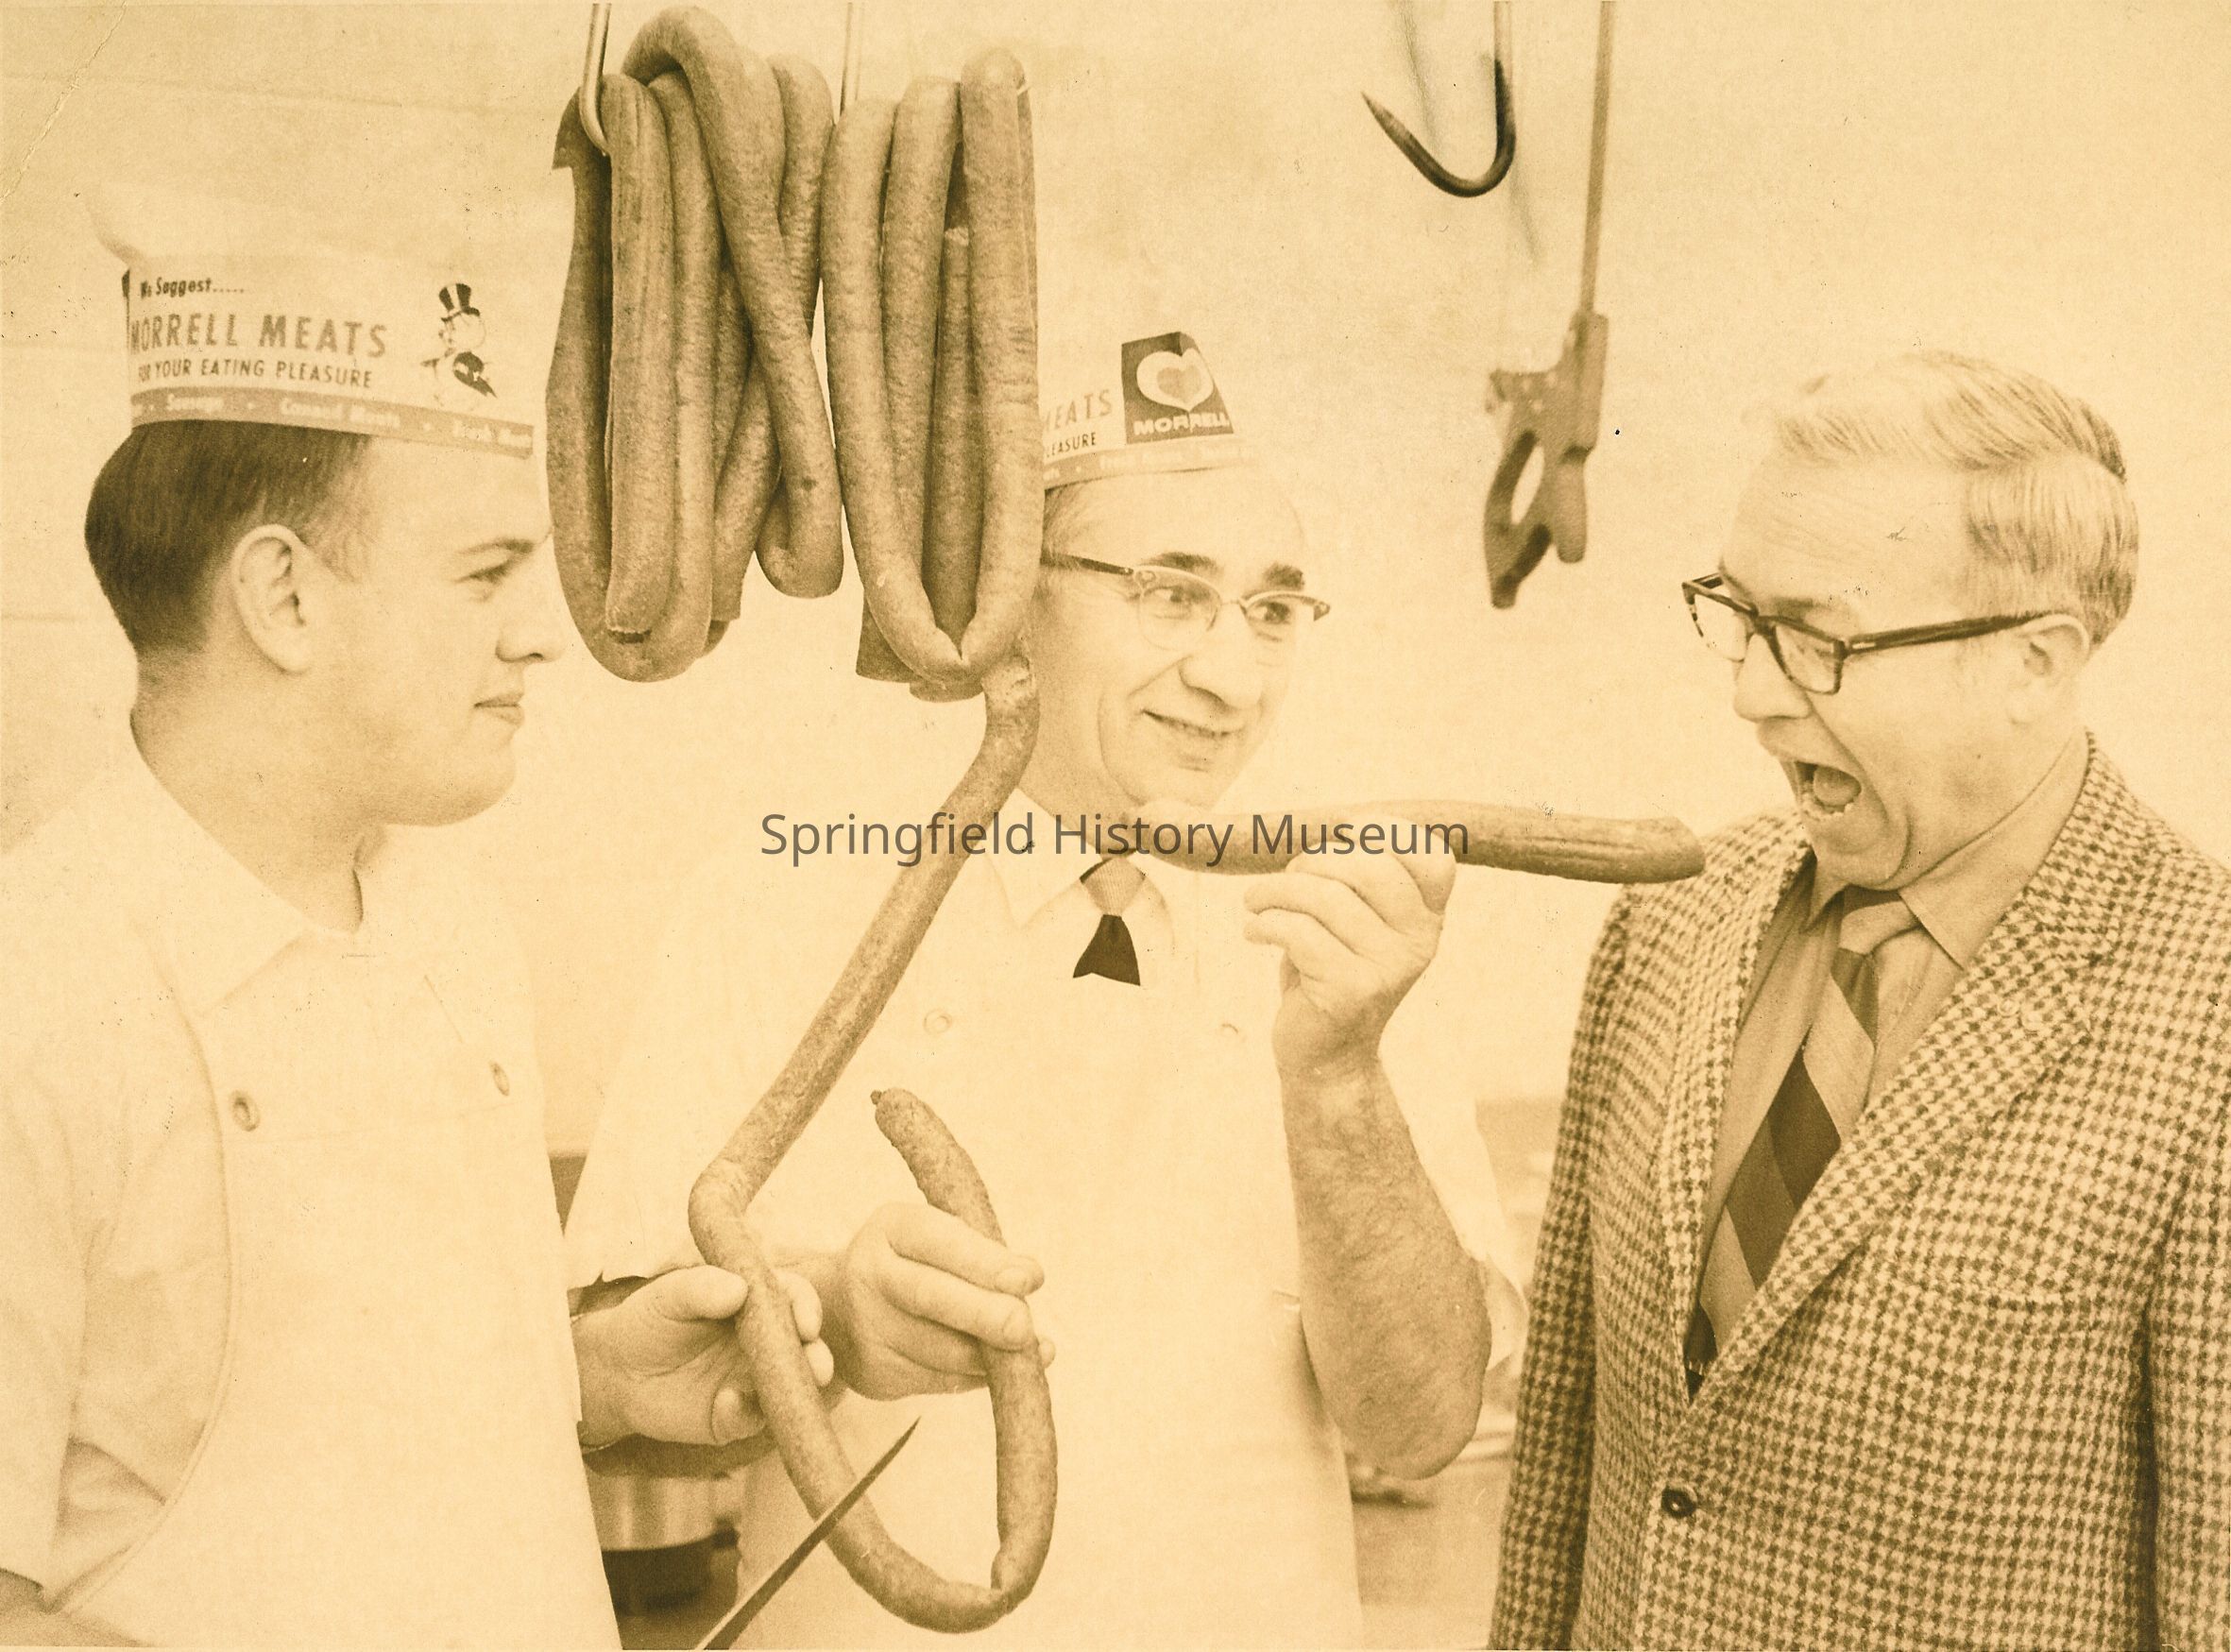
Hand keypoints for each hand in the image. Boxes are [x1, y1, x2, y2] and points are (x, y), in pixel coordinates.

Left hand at [575, 1265, 831, 1445]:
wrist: (617, 1370)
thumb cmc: (650, 1320)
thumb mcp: (669, 1296)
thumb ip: (701, 1288)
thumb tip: (739, 1289)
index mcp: (758, 1304)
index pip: (794, 1300)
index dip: (806, 1308)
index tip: (805, 1322)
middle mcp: (765, 1343)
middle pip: (804, 1349)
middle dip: (817, 1357)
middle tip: (818, 1366)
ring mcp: (753, 1381)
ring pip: (788, 1389)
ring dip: (795, 1390)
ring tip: (789, 1389)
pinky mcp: (733, 1417)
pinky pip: (748, 1420)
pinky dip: (743, 1413)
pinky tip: (726, 1402)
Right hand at [822, 1202, 1052, 1401]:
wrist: (842, 1309)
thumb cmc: (916, 1265)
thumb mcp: (939, 1241)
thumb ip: (982, 1255)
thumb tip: (1029, 1280)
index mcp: (892, 1227)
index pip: (938, 1240)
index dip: (984, 1262)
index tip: (1029, 1279)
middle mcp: (870, 1272)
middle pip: (928, 1295)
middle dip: (982, 1314)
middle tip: (1023, 1328)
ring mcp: (868, 1326)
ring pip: (938, 1348)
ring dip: (989, 1355)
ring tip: (1028, 1351)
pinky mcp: (876, 1372)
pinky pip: (938, 1380)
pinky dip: (976, 1376)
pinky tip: (1003, 1372)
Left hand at [1242, 817, 1455, 1079]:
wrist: (1328, 1054)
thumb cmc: (1332, 970)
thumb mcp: (1357, 921)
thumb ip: (1356, 876)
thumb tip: (1333, 823)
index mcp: (1429, 918)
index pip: (1432, 857)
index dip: (1387, 832)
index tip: (1344, 833)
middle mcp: (1420, 941)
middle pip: (1368, 866)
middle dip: (1313, 860)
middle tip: (1283, 881)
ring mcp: (1389, 968)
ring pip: (1324, 897)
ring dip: (1273, 892)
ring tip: (1255, 903)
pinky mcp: (1351, 991)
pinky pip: (1298, 933)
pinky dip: (1264, 924)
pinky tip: (1254, 932)